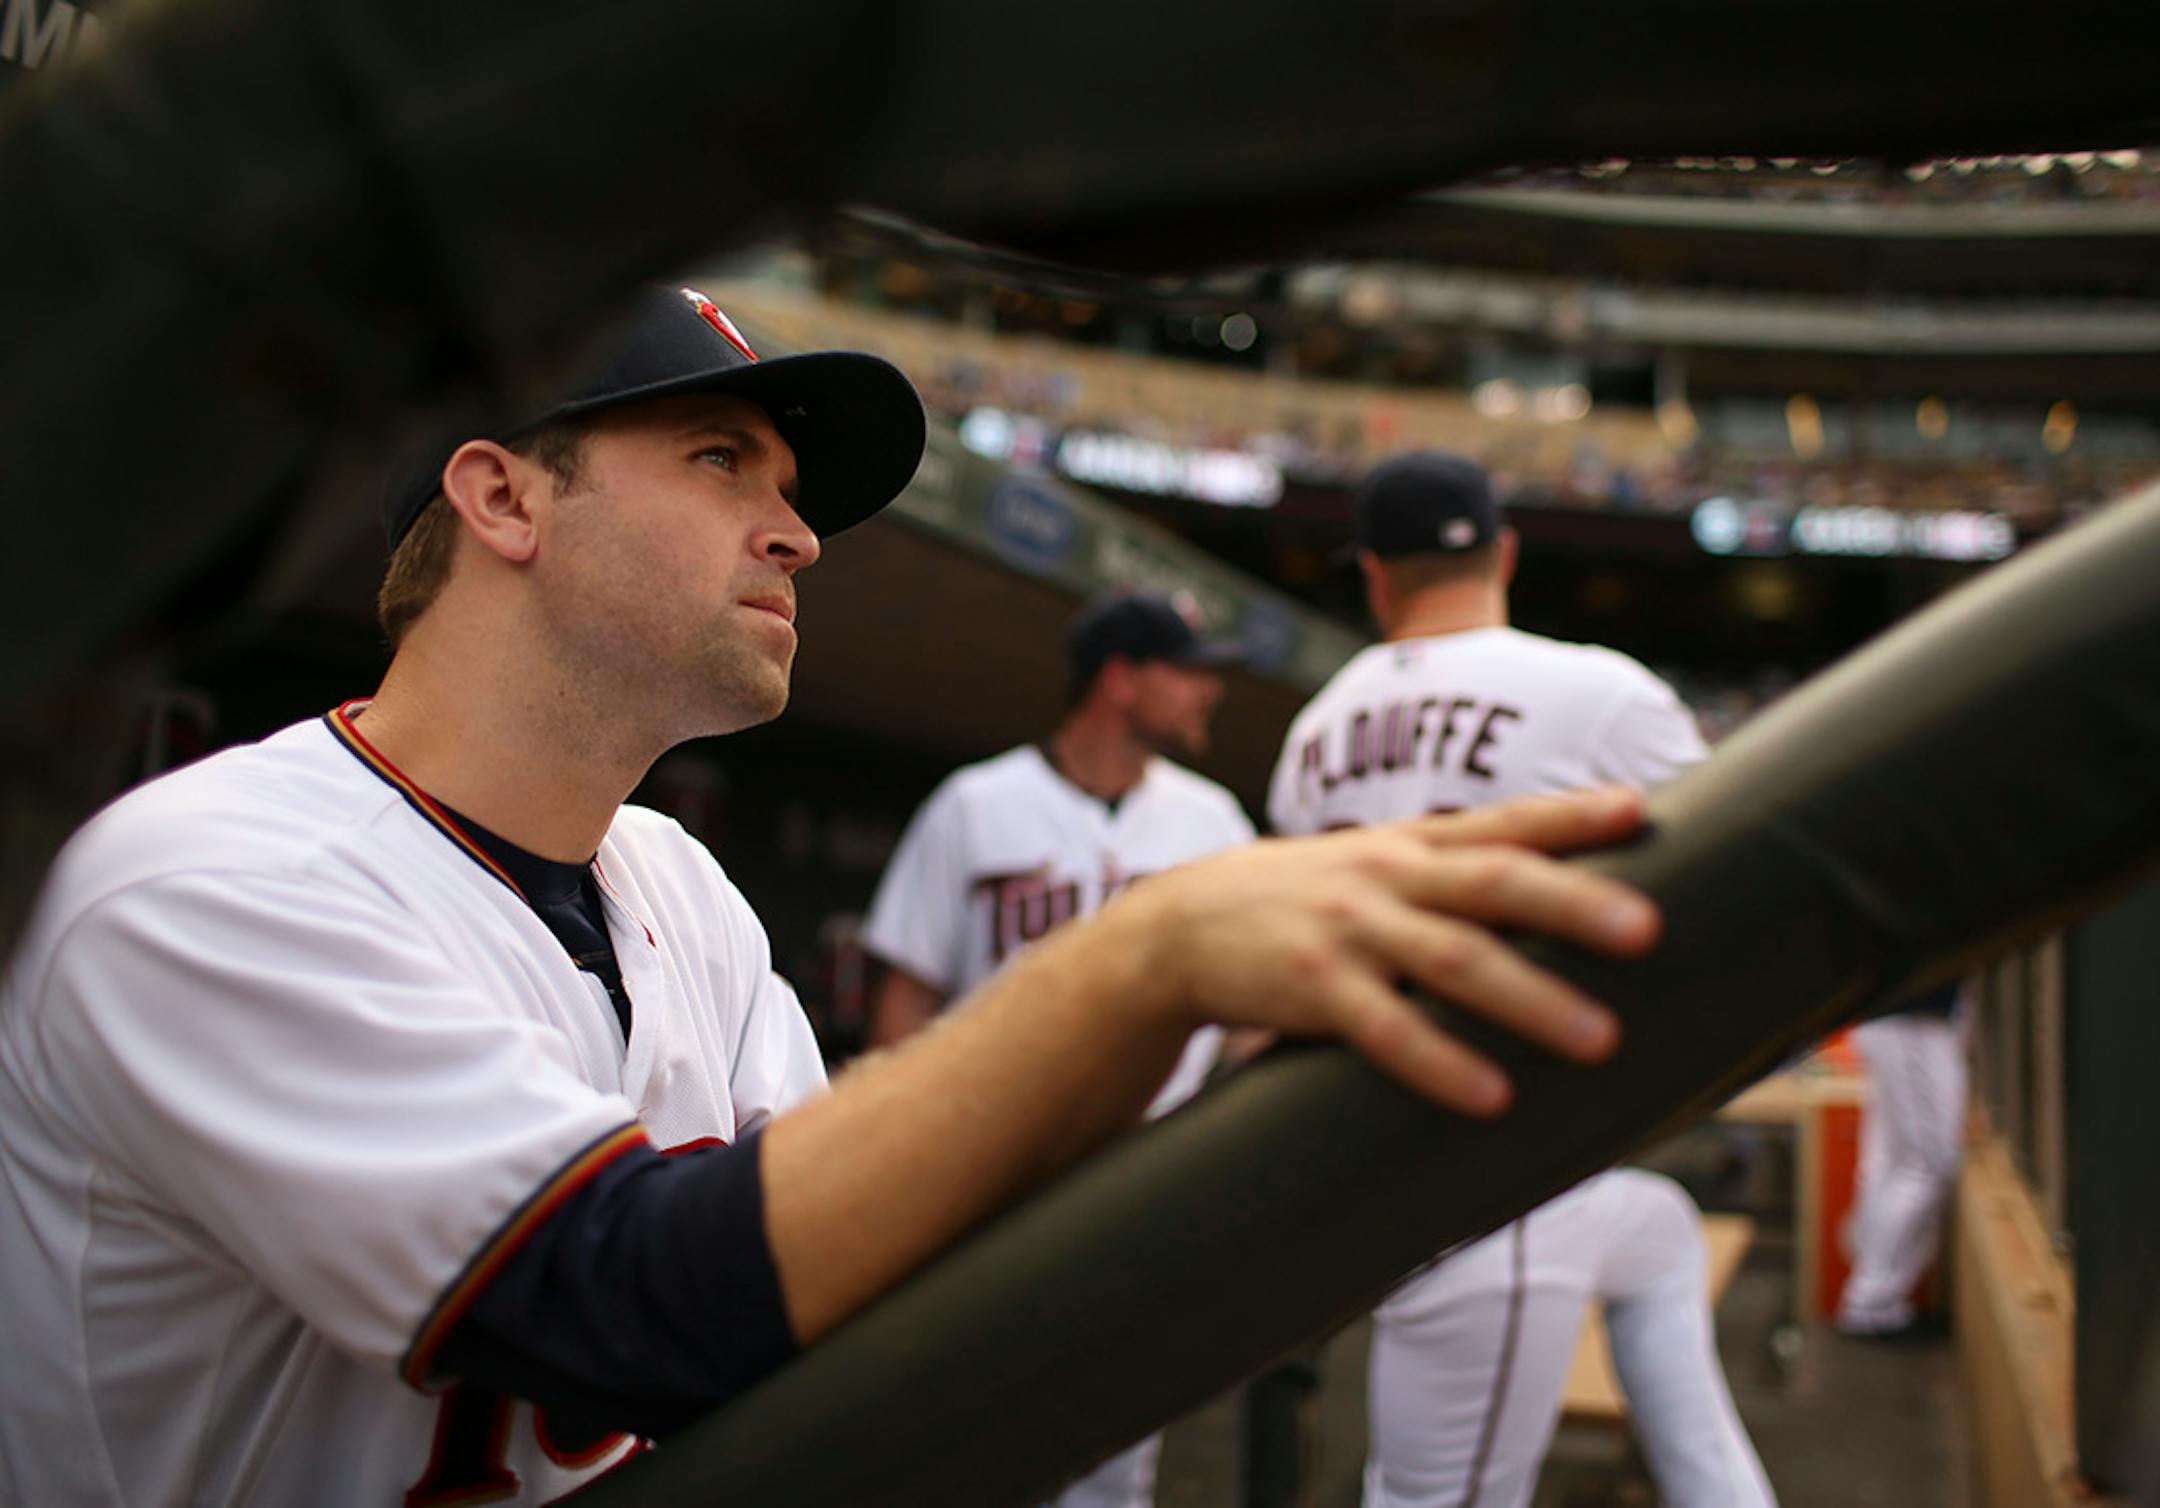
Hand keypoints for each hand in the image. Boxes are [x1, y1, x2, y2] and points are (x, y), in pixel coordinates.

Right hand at [1103, 787, 1657, 1116]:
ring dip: (1531, 999)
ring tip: (1599, 1039)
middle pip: (1494, 882)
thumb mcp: (1369, 864)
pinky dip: (1441, 1062)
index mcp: (1410, 844)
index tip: (1638, 810)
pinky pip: (1386, 1030)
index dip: (1572, 817)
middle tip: (1648, 930)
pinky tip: (1492, 1095)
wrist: (1177, 925)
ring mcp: (1350, 930)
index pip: (1503, 822)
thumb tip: (1554, 890)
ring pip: (1454, 961)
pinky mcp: (1313, 988)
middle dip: (1575, 904)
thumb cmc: (1299, 901)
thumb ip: (1448, 871)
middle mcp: (1387, 876)